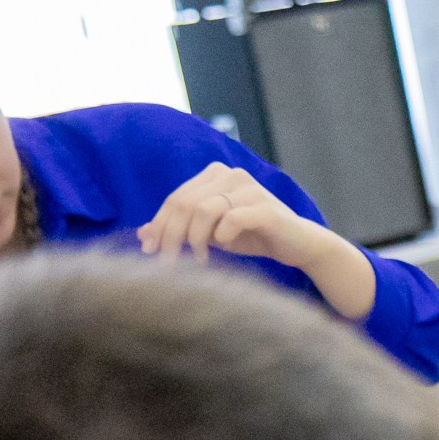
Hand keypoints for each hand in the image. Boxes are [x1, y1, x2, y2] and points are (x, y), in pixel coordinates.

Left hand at [138, 162, 337, 273]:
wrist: (297, 244)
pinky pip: (231, 219)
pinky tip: (224, 248)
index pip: (176, 199)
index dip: (159, 225)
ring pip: (204, 210)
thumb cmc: (252, 236)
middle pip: (185, 203)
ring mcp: (249, 188)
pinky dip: (222, 237)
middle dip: (170, 236)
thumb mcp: (210, 234)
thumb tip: (141, 235)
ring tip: (198, 262)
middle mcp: (230, 174)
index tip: (150, 252)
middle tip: (166, 264)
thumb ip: (180, 229)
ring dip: (195, 240)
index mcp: (214, 175)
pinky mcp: (265, 206)